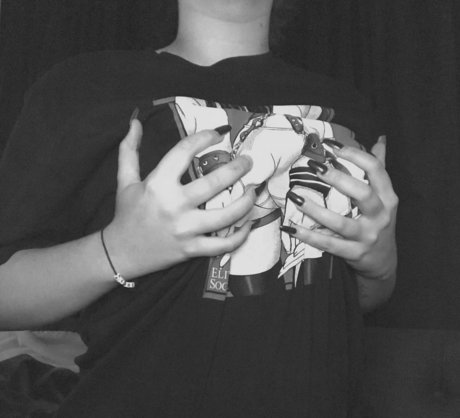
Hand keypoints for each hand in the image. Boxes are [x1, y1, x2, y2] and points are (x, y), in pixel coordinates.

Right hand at [104, 119, 255, 278]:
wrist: (121, 253)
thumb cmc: (126, 214)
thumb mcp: (125, 180)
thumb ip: (129, 150)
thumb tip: (135, 122)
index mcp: (158, 184)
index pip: (185, 152)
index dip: (204, 137)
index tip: (218, 133)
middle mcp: (174, 205)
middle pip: (215, 182)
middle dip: (238, 168)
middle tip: (248, 161)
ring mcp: (185, 229)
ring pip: (226, 215)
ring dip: (246, 201)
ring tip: (253, 190)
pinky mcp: (192, 249)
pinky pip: (223, 244)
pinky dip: (240, 236)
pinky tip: (247, 224)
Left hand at [285, 136, 397, 280]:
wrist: (383, 262)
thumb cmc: (379, 223)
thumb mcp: (384, 197)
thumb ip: (379, 169)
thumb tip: (379, 140)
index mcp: (387, 197)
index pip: (376, 170)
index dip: (355, 154)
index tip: (332, 146)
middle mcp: (380, 215)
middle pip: (362, 193)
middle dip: (337, 178)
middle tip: (314, 167)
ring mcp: (367, 236)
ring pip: (341, 222)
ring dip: (315, 209)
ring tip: (295, 196)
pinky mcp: (354, 253)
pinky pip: (328, 244)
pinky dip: (308, 236)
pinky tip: (291, 226)